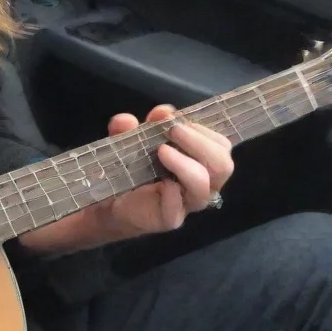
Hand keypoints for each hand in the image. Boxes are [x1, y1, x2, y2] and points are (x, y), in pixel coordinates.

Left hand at [90, 104, 234, 239]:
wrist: (108, 198)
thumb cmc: (130, 167)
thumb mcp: (127, 138)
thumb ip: (135, 124)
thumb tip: (159, 112)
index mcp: (199, 161)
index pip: (220, 146)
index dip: (202, 130)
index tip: (174, 118)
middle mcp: (200, 183)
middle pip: (223, 165)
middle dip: (199, 143)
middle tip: (173, 131)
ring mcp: (187, 203)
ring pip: (204, 185)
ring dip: (185, 164)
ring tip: (162, 151)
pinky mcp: (169, 218)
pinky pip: (177, 207)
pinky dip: (171, 192)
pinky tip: (161, 182)